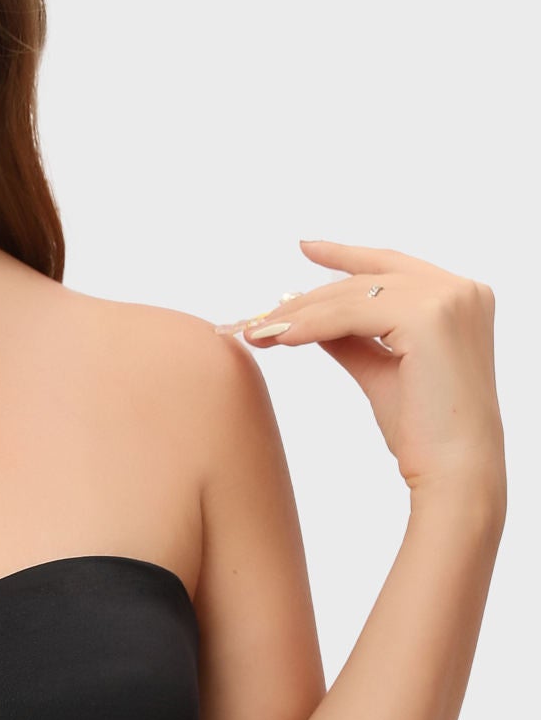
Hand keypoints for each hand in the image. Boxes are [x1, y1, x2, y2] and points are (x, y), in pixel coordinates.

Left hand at [215, 238, 505, 505]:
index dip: (346, 255)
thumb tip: (307, 315)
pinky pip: (351, 314)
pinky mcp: (429, 316)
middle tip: (258, 318)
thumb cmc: (425, 431)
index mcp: (462, 298)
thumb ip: (352, 337)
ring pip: (352, 296)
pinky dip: (310, 325)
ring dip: (299, 315)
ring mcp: (449, 299)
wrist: (453, 472)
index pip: (392, 265)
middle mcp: (462, 290)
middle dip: (306, 300)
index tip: (306, 248)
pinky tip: (280, 337)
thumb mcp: (381, 369)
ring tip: (257, 333)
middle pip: (365, 281)